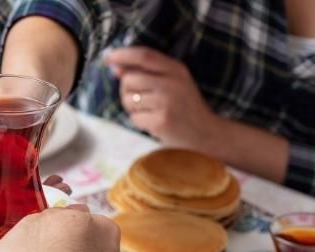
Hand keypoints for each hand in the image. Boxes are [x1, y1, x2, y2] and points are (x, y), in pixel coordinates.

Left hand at [104, 47, 223, 149]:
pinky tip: (154, 122)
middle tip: (140, 99)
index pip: (144, 55)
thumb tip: (116, 67)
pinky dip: (139, 121)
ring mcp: (167, 102)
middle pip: (129, 79)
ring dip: (133, 108)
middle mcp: (172, 83)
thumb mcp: (173, 82)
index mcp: (176, 69)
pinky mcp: (161, 121)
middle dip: (126, 90)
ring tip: (150, 111)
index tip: (108, 57)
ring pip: (128, 100)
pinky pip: (134, 118)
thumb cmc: (184, 106)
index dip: (123, 54)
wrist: (206, 132)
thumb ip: (147, 73)